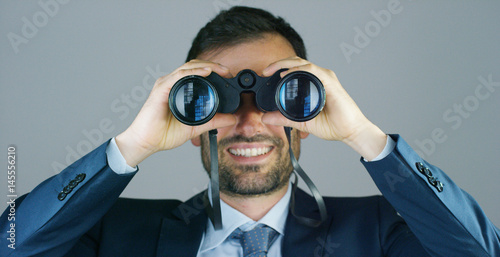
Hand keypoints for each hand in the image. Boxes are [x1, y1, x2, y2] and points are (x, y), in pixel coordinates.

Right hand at [115, 60, 236, 166]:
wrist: (146, 142)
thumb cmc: (163, 133)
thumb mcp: (196, 126)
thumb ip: (214, 121)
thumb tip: (232, 119)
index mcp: (179, 89)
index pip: (197, 73)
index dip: (214, 70)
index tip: (228, 76)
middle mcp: (172, 83)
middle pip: (194, 66)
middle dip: (213, 65)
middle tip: (228, 71)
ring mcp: (166, 84)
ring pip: (188, 67)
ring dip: (206, 66)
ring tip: (221, 69)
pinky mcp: (161, 89)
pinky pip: (179, 76)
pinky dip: (194, 72)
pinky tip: (206, 72)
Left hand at [261, 57, 386, 159]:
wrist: (351, 132)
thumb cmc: (334, 125)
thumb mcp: (302, 122)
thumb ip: (284, 119)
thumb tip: (265, 118)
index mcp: (315, 83)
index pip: (296, 69)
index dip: (280, 67)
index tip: (266, 74)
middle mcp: (321, 77)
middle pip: (297, 62)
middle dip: (279, 63)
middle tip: (265, 71)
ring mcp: (326, 78)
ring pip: (302, 63)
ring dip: (285, 63)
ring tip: (272, 70)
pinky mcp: (330, 82)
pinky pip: (312, 70)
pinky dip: (298, 69)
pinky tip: (287, 74)